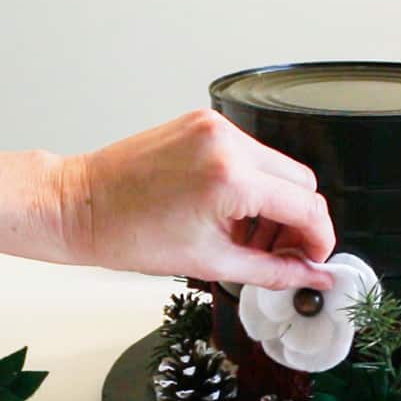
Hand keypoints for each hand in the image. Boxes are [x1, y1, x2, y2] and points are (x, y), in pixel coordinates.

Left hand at [58, 109, 334, 288]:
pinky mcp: (205, 124)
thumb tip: (311, 276)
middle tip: (280, 251)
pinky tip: (233, 212)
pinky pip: (252, 155)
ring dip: (277, 205)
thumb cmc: (128, 234)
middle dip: (300, 222)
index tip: (313, 258)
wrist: (81, 205)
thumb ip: (274, 271)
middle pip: (302, 182)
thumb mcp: (212, 264)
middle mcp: (227, 143)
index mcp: (230, 178)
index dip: (320, 239)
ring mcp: (216, 128)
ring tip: (249, 236)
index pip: (308, 205)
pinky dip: (254, 186)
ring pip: (279, 168)